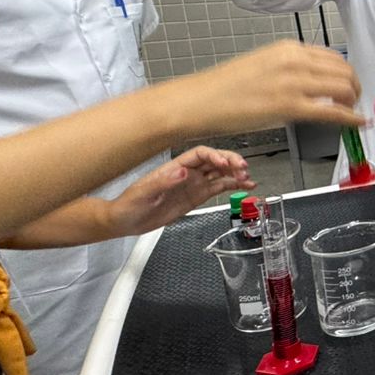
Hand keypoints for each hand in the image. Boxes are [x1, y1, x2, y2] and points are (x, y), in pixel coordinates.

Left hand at [106, 147, 253, 235]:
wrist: (126, 220)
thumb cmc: (130, 204)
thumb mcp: (144, 193)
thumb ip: (164, 182)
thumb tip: (182, 171)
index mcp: (175, 167)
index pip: (200, 154)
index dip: (214, 156)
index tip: (225, 164)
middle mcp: (187, 173)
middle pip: (214, 160)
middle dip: (230, 161)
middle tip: (243, 168)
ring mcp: (194, 184)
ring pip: (220, 173)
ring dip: (235, 173)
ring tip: (248, 178)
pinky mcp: (197, 196)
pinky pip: (219, 188)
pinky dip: (233, 186)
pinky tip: (245, 186)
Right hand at [158, 41, 363, 137]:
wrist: (199, 101)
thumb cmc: (225, 88)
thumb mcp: (265, 66)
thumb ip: (292, 70)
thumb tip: (315, 82)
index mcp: (288, 49)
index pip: (333, 57)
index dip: (347, 74)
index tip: (351, 85)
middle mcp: (294, 60)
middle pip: (344, 71)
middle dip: (356, 88)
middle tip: (355, 101)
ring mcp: (293, 82)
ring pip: (344, 89)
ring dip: (354, 102)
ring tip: (353, 113)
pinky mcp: (290, 106)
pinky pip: (333, 111)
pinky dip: (351, 118)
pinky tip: (357, 123)